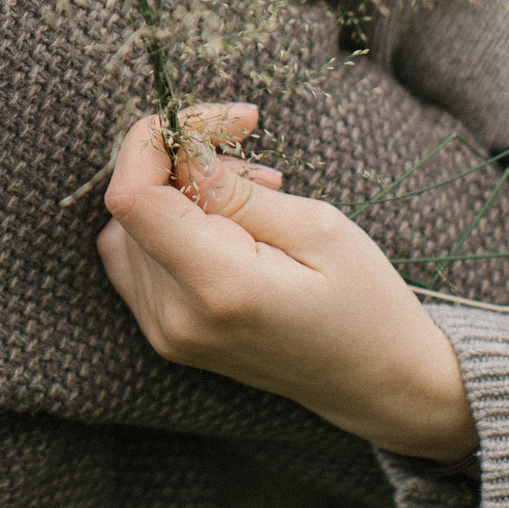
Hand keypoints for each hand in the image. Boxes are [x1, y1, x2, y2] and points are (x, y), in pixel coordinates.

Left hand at [97, 106, 478, 463]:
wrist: (377, 383)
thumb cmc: (365, 303)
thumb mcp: (317, 227)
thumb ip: (236, 190)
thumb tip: (180, 153)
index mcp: (218, 287)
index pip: (132, 196)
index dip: (156, 142)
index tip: (216, 124)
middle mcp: (176, 316)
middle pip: (134, 205)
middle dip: (183, 162)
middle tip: (257, 164)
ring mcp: (165, 332)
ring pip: (131, 226)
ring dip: (180, 194)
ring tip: (255, 200)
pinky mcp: (164, 334)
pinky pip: (134, 256)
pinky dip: (168, 226)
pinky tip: (222, 227)